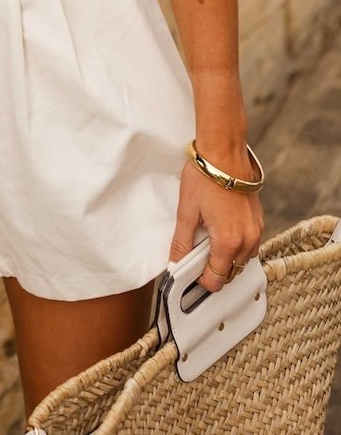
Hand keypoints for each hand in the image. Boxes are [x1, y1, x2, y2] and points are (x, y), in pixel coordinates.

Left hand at [169, 151, 264, 292]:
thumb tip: (175, 263)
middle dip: (214, 271)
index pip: (217, 280)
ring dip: (227, 260)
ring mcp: (256, 230)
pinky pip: (250, 245)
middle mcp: (248, 239)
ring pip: (243, 260)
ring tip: (208, 243)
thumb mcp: (186, 211)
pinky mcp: (259, 220)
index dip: (201, 281)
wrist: (224, 152)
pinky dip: (237, 246)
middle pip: (231, 273)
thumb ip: (181, 242)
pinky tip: (222, 232)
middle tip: (196, 257)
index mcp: (228, 241)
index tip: (190, 275)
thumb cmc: (204, 177)